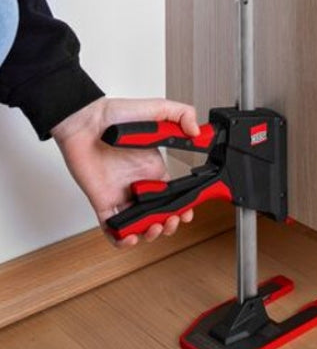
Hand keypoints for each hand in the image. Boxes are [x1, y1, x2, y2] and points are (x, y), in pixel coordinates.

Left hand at [51, 97, 200, 248]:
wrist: (85, 121)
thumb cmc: (116, 114)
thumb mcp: (158, 109)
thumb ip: (183, 114)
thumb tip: (198, 132)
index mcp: (154, 169)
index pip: (174, 194)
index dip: (184, 206)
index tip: (189, 211)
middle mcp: (140, 185)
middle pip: (159, 214)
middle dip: (170, 223)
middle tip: (173, 221)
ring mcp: (121, 195)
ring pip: (139, 225)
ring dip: (150, 234)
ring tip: (156, 228)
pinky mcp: (103, 202)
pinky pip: (112, 229)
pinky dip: (121, 240)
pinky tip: (131, 236)